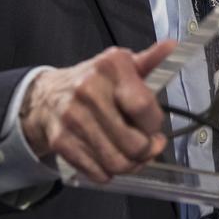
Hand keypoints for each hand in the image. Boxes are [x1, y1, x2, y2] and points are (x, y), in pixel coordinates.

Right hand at [20, 39, 176, 183]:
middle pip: (134, 143)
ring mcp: (73, 118)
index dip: (155, 124)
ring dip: (132, 165)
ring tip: (134, 156)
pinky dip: (110, 173)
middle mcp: (89, 90)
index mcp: (110, 67)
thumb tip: (172, 46)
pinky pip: (98, 173)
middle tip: (149, 146)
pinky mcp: (61, 142)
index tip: (155, 127)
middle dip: (148, 150)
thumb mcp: (122, 65)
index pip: (143, 106)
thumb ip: (150, 60)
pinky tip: (111, 160)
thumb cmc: (94, 81)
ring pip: (117, 162)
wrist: (46, 96)